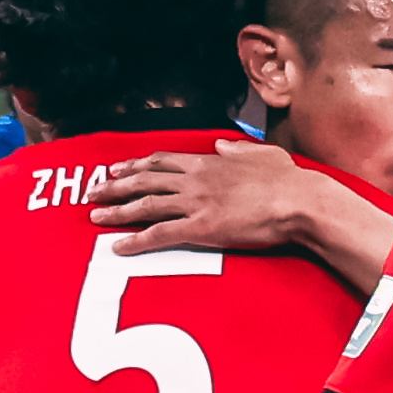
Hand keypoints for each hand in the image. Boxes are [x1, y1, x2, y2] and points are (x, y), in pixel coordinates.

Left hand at [87, 137, 312, 254]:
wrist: (298, 201)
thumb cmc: (288, 181)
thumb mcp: (262, 154)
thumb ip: (239, 149)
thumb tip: (224, 145)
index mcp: (209, 162)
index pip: (161, 161)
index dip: (135, 165)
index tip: (116, 169)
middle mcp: (196, 179)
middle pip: (145, 180)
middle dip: (115, 186)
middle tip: (93, 193)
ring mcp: (196, 203)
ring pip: (145, 205)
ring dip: (117, 211)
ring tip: (96, 218)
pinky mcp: (201, 228)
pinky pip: (160, 234)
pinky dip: (136, 240)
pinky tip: (119, 246)